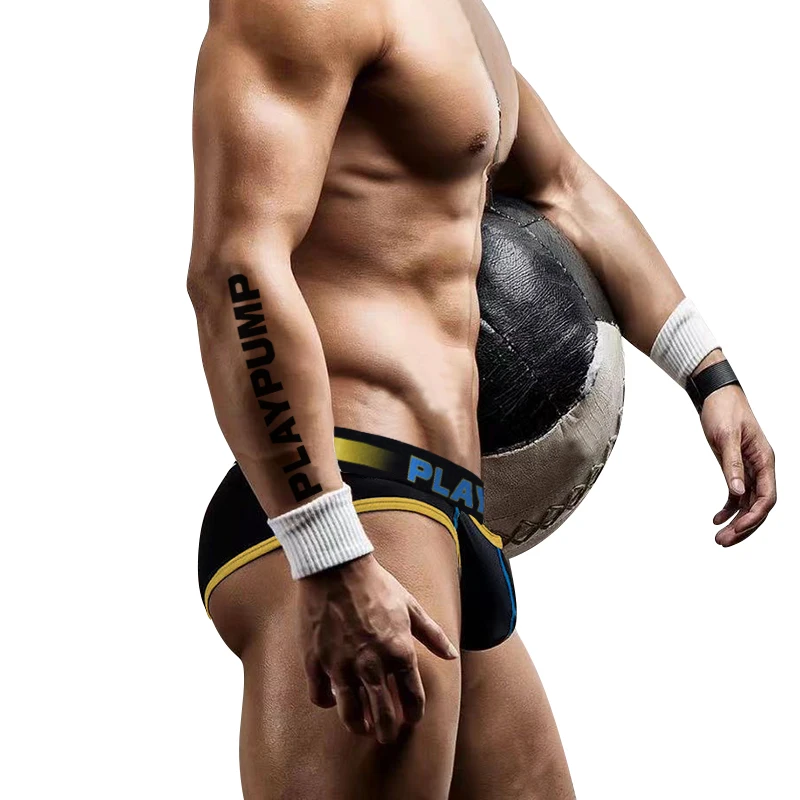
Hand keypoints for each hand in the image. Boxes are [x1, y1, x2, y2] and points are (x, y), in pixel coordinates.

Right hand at [298, 553, 458, 743]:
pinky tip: (333, 699)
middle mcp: (372, 665)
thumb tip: (452, 655)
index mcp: (399, 652)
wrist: (336, 568)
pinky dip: (327, 702)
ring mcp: (342, 666)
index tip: (411, 718)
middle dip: (388, 731)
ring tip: (362, 728)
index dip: (414, 714)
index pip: (413, 698)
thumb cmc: (377, 584)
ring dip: (358, 725)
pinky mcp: (317, 661)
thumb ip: (433, 634)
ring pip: (351, 714)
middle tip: (386, 736)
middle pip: (383, 716)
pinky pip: (321, 696)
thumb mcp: (411, 606)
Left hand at [700, 380, 776, 546]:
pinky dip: (728, 508)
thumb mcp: (725, 436)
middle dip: (744, 527)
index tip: (736, 529)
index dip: (754, 517)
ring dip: (735, 521)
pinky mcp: (736, 467)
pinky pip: (736, 494)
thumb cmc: (724, 409)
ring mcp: (749, 469)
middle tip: (722, 542)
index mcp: (764, 460)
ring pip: (748, 503)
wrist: (716, 394)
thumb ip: (731, 464)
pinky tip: (716, 518)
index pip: (767, 497)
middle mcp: (761, 467)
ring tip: (719, 538)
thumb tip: (736, 492)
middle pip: (759, 505)